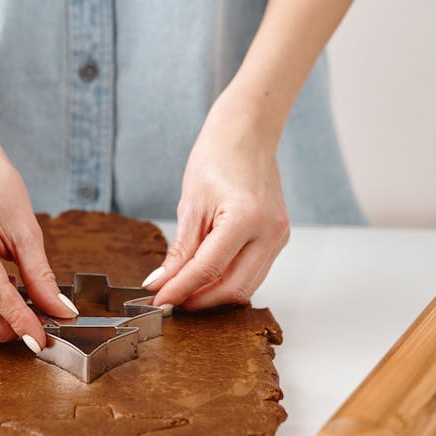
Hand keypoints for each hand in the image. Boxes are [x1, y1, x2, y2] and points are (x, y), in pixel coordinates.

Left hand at [148, 92, 289, 309]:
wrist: (247, 133)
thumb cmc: (217, 157)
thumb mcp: (190, 204)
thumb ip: (179, 250)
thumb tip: (161, 283)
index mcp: (245, 218)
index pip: (208, 270)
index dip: (180, 290)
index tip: (158, 302)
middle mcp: (269, 232)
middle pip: (232, 288)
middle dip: (199, 301)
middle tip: (170, 302)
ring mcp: (278, 237)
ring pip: (246, 286)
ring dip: (214, 295)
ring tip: (185, 292)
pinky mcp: (278, 238)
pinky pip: (254, 272)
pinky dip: (229, 280)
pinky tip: (206, 277)